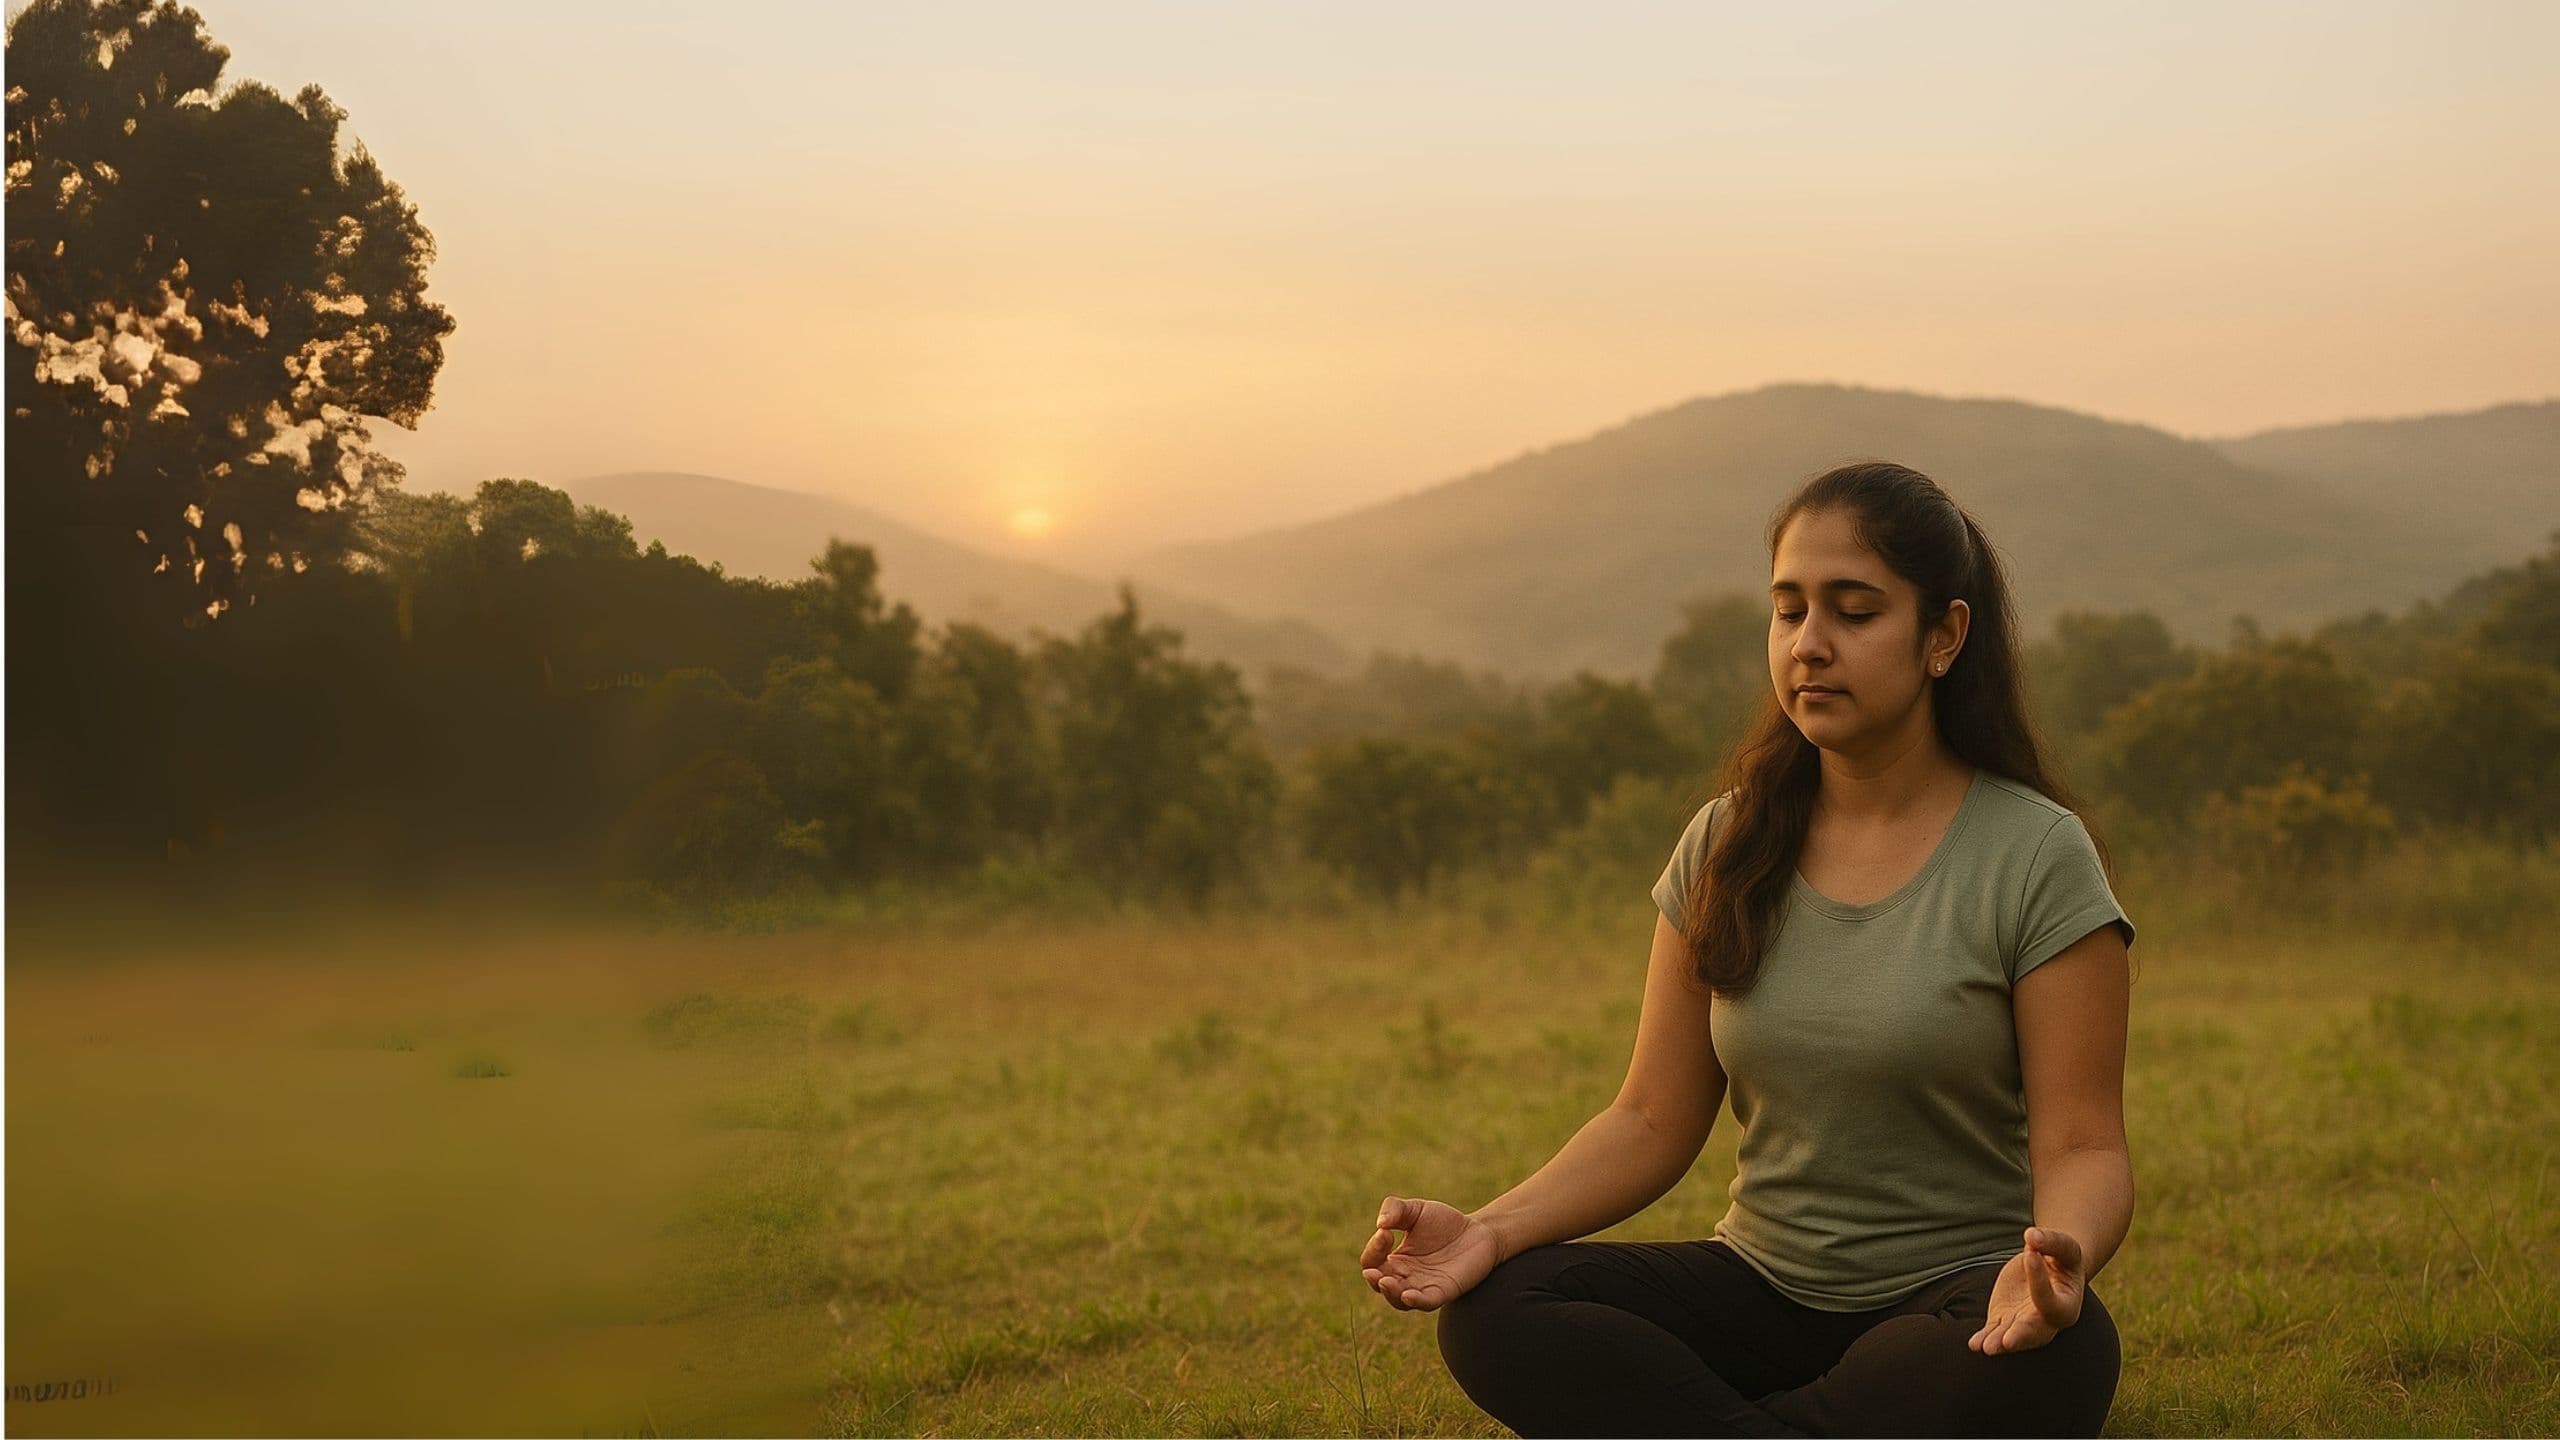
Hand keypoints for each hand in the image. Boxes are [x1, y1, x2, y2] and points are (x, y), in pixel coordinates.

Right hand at [1358, 1196, 1498, 1312]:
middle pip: (1380, 1286)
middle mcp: (1406, 1276)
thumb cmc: (1444, 1222)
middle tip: (1373, 1271)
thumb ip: (1395, 1209)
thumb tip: (1381, 1224)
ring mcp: (1424, 1286)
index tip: (1386, 1233)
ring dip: (1391, 1293)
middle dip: (1374, 1279)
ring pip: (1399, 1300)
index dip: (1373, 1250)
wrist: (1480, 1231)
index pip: (1372, 1262)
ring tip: (1386, 1282)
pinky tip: (1409, 1295)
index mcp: (1395, 1259)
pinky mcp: (1444, 1291)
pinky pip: (1427, 1303)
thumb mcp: (1416, 1209)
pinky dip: (1416, 1301)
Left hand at [1969, 1225, 2084, 1354]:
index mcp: (2068, 1305)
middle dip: (2021, 1335)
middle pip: (2035, 1331)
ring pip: (2012, 1336)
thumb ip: (2052, 1242)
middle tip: (2008, 1341)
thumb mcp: (2064, 1248)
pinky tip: (1974, 1344)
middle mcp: (2048, 1321)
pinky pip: (1995, 1332)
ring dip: (1999, 1342)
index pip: (2050, 1300)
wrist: (2050, 1269)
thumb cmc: (2062, 1259)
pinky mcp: (2005, 1320)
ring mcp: (2025, 1323)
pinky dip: (1984, 1338)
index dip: (2039, 1279)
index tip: (2029, 1253)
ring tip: (1985, 1347)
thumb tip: (2031, 1236)